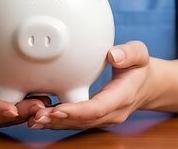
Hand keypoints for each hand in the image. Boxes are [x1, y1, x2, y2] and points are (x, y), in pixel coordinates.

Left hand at [28, 41, 151, 128]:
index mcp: (122, 97)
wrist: (146, 85)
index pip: (98, 108)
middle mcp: (111, 113)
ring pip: (76, 124)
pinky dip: (56, 121)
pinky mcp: (93, 118)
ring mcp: (102, 118)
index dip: (76, 111)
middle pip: (83, 121)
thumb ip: (129, 53)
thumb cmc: (139, 67)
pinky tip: (38, 117)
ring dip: (54, 123)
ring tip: (32, 119)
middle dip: (58, 120)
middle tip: (35, 116)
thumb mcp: (140, 54)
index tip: (57, 109)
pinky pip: (74, 121)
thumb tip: (113, 55)